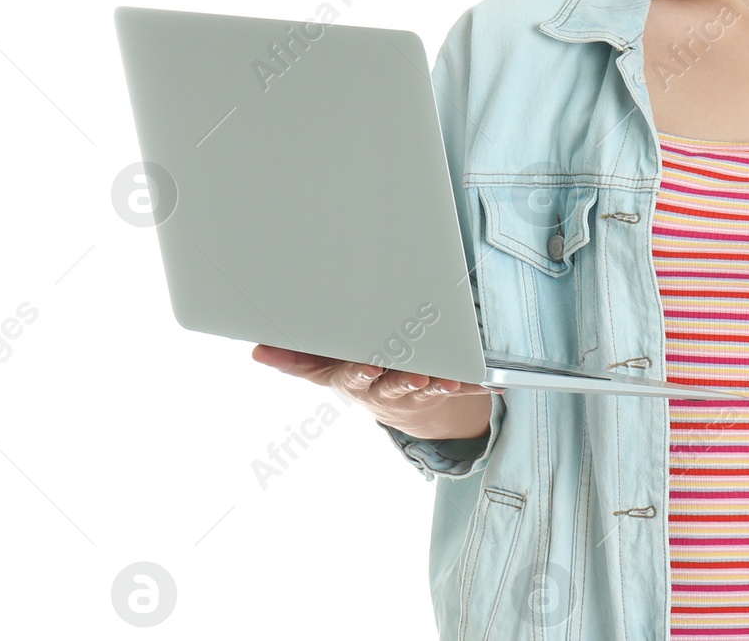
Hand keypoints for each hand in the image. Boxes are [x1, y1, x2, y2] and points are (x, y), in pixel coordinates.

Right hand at [251, 344, 499, 439]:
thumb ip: (295, 357)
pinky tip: (491, 383)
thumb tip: (257, 349)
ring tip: (449, 381)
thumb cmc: (353, 371)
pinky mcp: (439, 387)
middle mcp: (384, 389)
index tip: (371, 367)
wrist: (392, 398)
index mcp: (355, 380)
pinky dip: (474, 384)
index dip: (364, 373)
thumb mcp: (322, 366)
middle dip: (405, 381)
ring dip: (439, 384)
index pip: (356, 377)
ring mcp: (413, 390)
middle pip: (394, 386)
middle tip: (418, 376)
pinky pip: (459, 386)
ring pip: (426, 388)